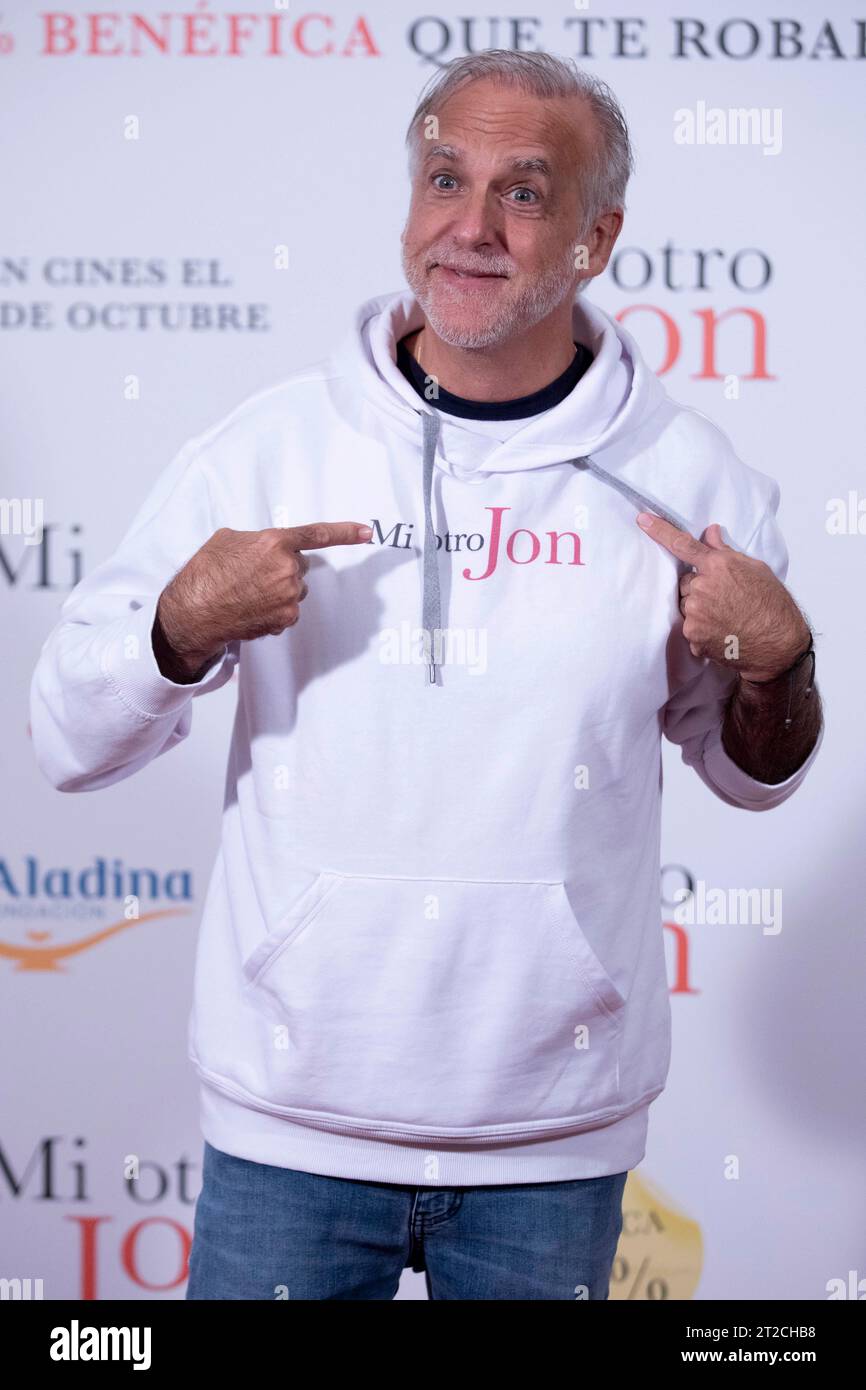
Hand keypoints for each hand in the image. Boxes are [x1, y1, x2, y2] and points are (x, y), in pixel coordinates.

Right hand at [155, 521, 372, 677]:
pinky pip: (289, 610)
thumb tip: (270, 546)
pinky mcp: (286, 618)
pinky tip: (252, 608)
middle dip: (284, 568)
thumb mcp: (228, 540)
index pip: (317, 535)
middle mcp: (287, 568)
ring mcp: (289, 596)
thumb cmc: (205, 573)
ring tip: (248, 593)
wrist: (193, 612)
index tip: (367, 532)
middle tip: (253, 574)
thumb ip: (258, 539)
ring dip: (279, 590)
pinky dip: (274, 610)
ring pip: (295, 589)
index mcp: (274, 542)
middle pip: (300, 566)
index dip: (346, 532)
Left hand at [636, 513, 810, 681]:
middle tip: (724, 599)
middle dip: (699, 588)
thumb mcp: (756, 569)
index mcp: (718, 566)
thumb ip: (727, 551)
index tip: (642, 520)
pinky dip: (702, 629)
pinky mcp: (692, 634)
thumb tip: (711, 532)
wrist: (778, 644)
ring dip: (699, 609)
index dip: (660, 531)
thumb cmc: (772, 605)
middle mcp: (702, 587)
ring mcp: (695, 612)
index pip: (682, 544)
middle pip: (685, 582)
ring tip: (726, 617)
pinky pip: (689, 627)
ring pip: (686, 604)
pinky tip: (722, 631)